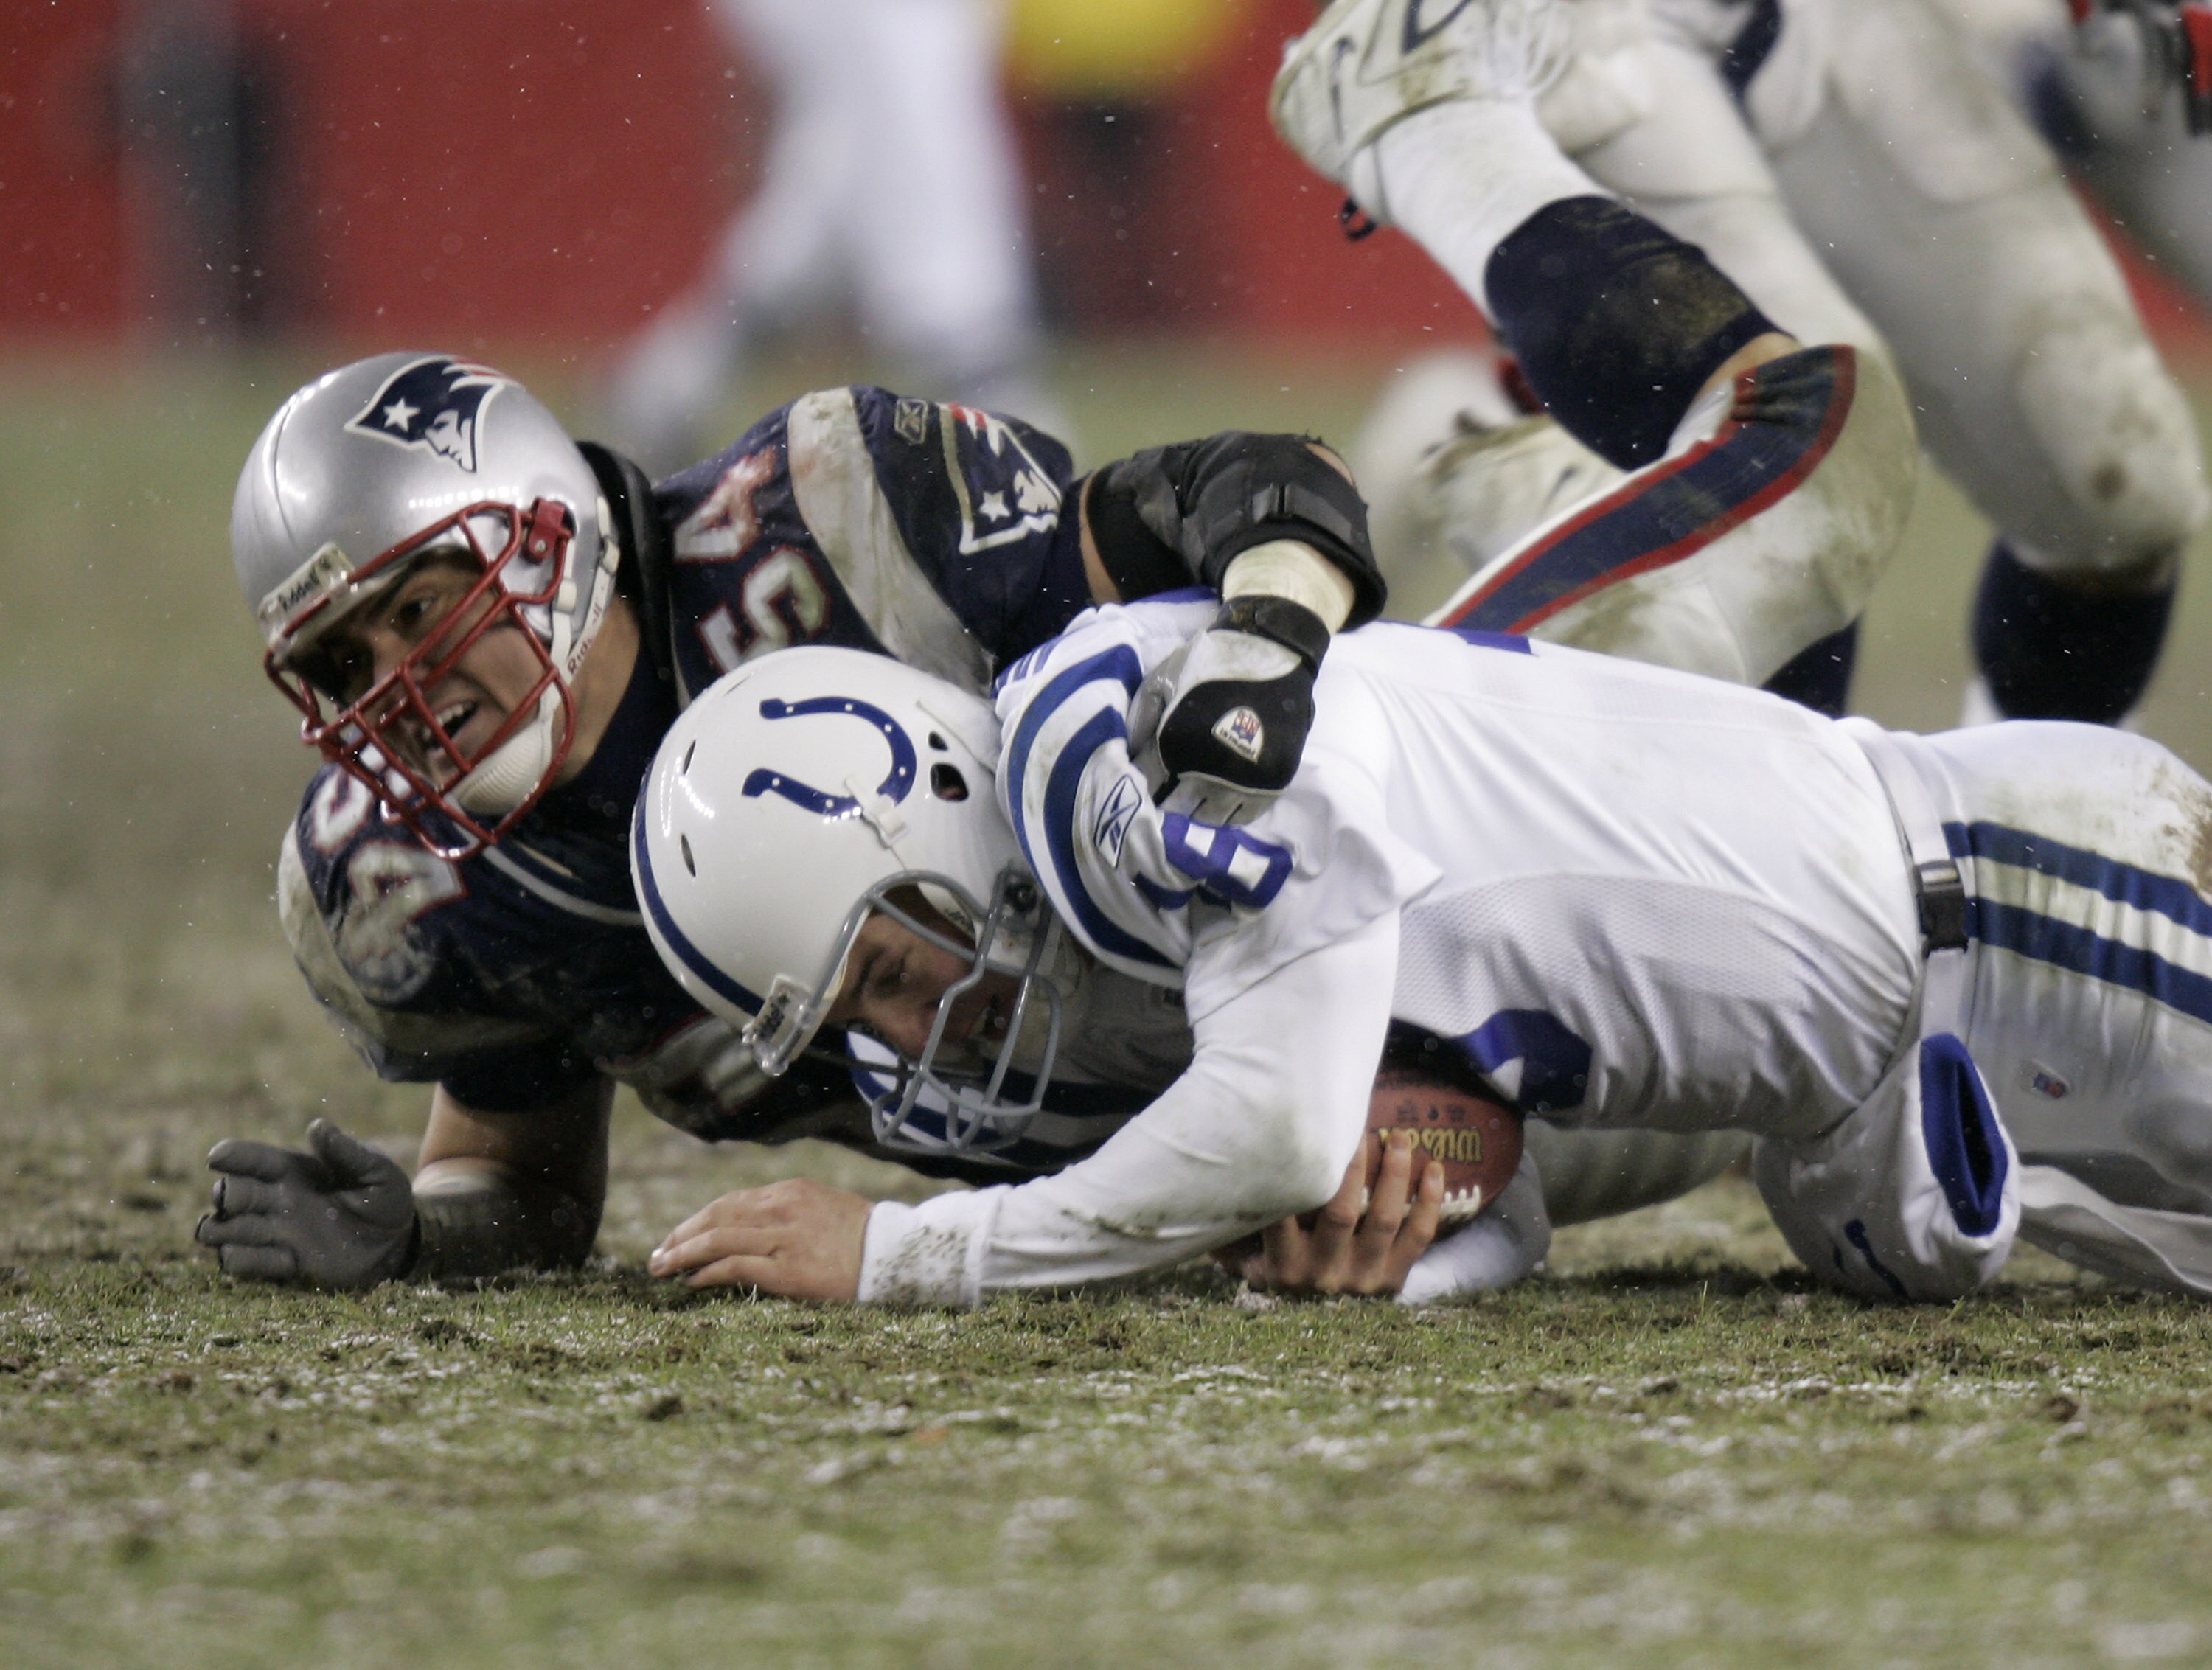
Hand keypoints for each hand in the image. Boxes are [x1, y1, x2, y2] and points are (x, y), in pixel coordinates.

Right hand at [196, 1118, 416, 1287]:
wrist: (398, 1240)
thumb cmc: (385, 1196)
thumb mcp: (374, 1169)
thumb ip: (346, 1151)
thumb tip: (316, 1127)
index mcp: (294, 1171)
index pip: (252, 1159)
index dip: (231, 1155)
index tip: (216, 1157)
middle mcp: (277, 1200)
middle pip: (229, 1195)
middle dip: (224, 1195)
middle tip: (231, 1198)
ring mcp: (278, 1233)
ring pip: (224, 1230)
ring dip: (220, 1231)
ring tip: (231, 1230)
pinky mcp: (285, 1264)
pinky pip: (244, 1264)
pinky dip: (241, 1261)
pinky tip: (261, 1257)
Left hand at [648, 1178, 870, 1300]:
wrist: (898, 1253)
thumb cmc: (866, 1236)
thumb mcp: (825, 1208)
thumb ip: (790, 1213)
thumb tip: (755, 1229)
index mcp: (790, 1191)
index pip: (731, 1202)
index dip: (699, 1219)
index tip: (680, 1235)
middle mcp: (782, 1209)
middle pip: (717, 1216)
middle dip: (682, 1235)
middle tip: (658, 1253)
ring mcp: (784, 1239)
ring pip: (718, 1239)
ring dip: (683, 1253)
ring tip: (661, 1267)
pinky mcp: (788, 1270)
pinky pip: (735, 1267)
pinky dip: (708, 1272)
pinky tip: (691, 1280)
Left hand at [1136, 597, 1326, 823]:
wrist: (1268, 650)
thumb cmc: (1207, 662)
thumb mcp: (1161, 681)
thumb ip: (1140, 720)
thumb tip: (1126, 755)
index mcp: (1173, 746)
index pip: (1148, 788)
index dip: (1144, 787)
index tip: (1146, 785)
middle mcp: (1206, 771)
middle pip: (1178, 810)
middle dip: (1171, 802)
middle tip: (1172, 793)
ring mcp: (1241, 781)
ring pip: (1212, 819)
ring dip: (1201, 811)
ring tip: (1199, 797)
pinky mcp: (1271, 782)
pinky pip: (1245, 816)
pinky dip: (1232, 812)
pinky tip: (1225, 798)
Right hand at [1217, 1131, 1443, 1296]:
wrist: (1319, 1347)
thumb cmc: (1277, 1280)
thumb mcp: (1247, 1262)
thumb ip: (1230, 1230)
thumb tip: (1203, 1182)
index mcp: (1282, 1266)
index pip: (1286, 1211)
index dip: (1299, 1170)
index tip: (1307, 1134)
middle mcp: (1322, 1276)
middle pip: (1342, 1210)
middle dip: (1353, 1163)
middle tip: (1360, 1127)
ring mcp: (1363, 1281)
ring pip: (1385, 1218)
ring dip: (1395, 1173)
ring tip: (1400, 1136)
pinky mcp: (1394, 1282)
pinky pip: (1419, 1237)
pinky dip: (1429, 1201)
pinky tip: (1434, 1168)